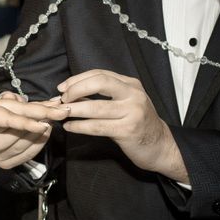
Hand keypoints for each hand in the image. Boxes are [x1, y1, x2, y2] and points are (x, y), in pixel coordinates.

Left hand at [0, 82, 68, 162]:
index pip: (6, 117)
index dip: (25, 123)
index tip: (44, 126)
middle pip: (18, 107)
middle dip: (41, 110)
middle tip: (64, 110)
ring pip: (16, 105)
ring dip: (37, 107)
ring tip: (58, 108)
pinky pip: (10, 106)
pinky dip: (26, 108)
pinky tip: (36, 109)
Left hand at [58, 70, 188, 182]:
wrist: (159, 145)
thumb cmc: (137, 123)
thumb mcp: (124, 103)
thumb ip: (101, 96)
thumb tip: (69, 94)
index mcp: (130, 84)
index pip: (100, 74)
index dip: (77, 79)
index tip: (62, 88)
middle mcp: (133, 95)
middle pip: (99, 83)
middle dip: (75, 90)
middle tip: (62, 100)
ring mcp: (132, 112)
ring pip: (96, 107)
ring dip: (74, 110)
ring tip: (61, 113)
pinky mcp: (128, 130)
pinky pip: (97, 127)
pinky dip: (80, 126)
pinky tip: (70, 127)